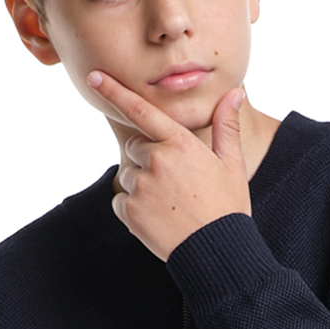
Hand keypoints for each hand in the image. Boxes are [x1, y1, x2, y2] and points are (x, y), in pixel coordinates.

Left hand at [88, 70, 250, 261]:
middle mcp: (157, 160)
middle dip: (147, 160)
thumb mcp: (232, 164)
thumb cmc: (227, 207)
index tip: (94, 77)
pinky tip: (157, 218)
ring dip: (140, 185)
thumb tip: (235, 93)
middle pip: (135, 148)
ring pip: (127, 175)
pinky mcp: (130, 211)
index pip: (141, 110)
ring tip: (168, 204)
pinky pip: (120, 201)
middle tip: (174, 185)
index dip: (115, 92)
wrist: (218, 251)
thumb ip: (226, 126)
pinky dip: (133, 209)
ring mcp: (141, 186)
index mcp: (181, 144)